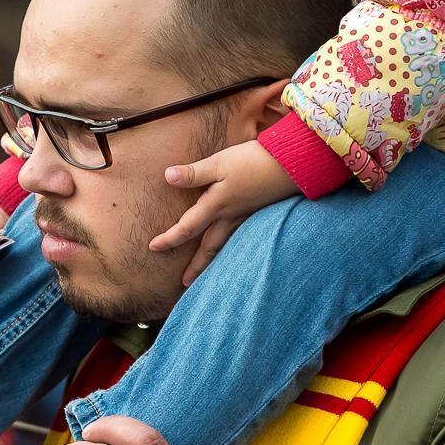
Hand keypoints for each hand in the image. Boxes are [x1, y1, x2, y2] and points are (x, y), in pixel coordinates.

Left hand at [151, 140, 298, 284]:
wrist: (292, 164)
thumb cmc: (252, 161)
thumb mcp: (219, 162)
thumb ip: (194, 173)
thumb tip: (167, 177)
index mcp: (216, 206)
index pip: (187, 227)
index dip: (169, 238)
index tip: (153, 247)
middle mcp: (230, 217)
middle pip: (209, 247)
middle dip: (196, 266)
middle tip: (185, 283)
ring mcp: (245, 217)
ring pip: (225, 244)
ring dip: (214, 260)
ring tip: (207, 273)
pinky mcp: (257, 212)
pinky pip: (239, 237)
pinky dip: (231, 248)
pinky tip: (231, 248)